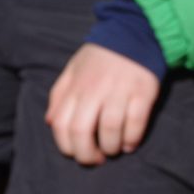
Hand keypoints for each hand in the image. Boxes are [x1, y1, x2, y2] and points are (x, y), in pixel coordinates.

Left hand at [45, 43, 160, 165]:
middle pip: (82, 132)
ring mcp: (119, 91)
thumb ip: (59, 96)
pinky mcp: (142, 93)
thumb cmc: (99, 58)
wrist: (132, 34)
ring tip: (112, 150)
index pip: (62, 125)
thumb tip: (50, 123)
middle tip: (95, 159)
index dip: (66, 147)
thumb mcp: (72, 70)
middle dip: (87, 155)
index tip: (75, 153)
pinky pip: (136, 123)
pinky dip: (132, 140)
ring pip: (110, 130)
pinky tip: (129, 144)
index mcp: (75, 87)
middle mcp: (94, 90)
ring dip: (111, 148)